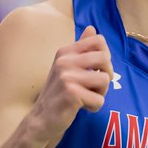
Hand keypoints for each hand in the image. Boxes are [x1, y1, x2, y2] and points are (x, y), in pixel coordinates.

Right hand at [28, 25, 113, 144]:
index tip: (97, 69)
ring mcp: (67, 77)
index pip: (98, 40)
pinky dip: (94, 107)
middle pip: (105, 58)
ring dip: (101, 93)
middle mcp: (65, 61)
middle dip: (107, 74)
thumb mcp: (67, 67)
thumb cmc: (58, 93)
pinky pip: (99, 100)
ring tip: (86, 97)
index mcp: (65, 52)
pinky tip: (81, 108)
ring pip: (105, 80)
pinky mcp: (71, 94)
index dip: (105, 56)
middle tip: (96, 85)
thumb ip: (80, 49)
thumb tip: (92, 28)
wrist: (41, 119)